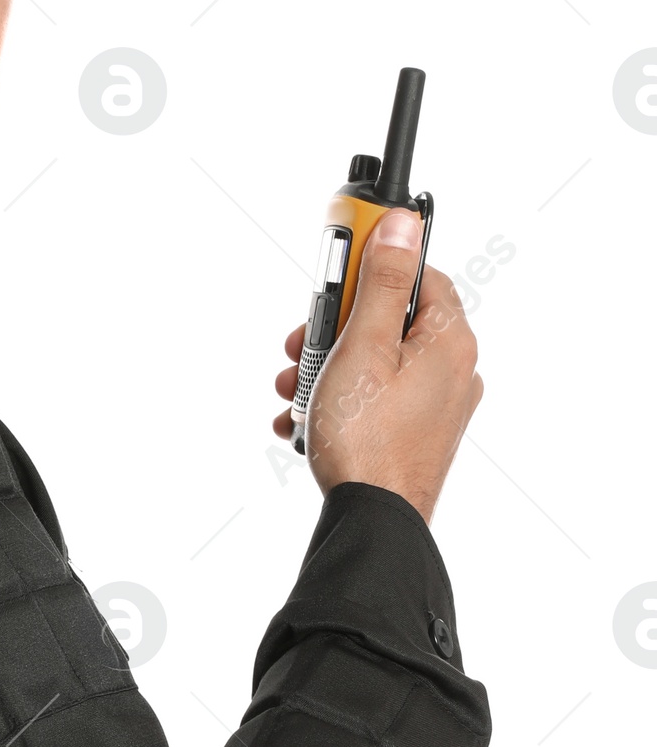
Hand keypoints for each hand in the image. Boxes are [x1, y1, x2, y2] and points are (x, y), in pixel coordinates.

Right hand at [271, 209, 482, 523]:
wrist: (374, 520)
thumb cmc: (367, 439)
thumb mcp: (363, 347)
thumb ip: (383, 283)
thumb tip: (403, 226)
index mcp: (449, 342)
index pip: (418, 274)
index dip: (372, 269)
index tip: (337, 273)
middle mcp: (452, 370)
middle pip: (388, 320)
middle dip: (334, 329)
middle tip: (301, 345)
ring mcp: (434, 405)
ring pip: (374, 362)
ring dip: (326, 368)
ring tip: (295, 391)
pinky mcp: (414, 433)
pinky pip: (373, 398)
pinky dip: (338, 401)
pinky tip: (306, 419)